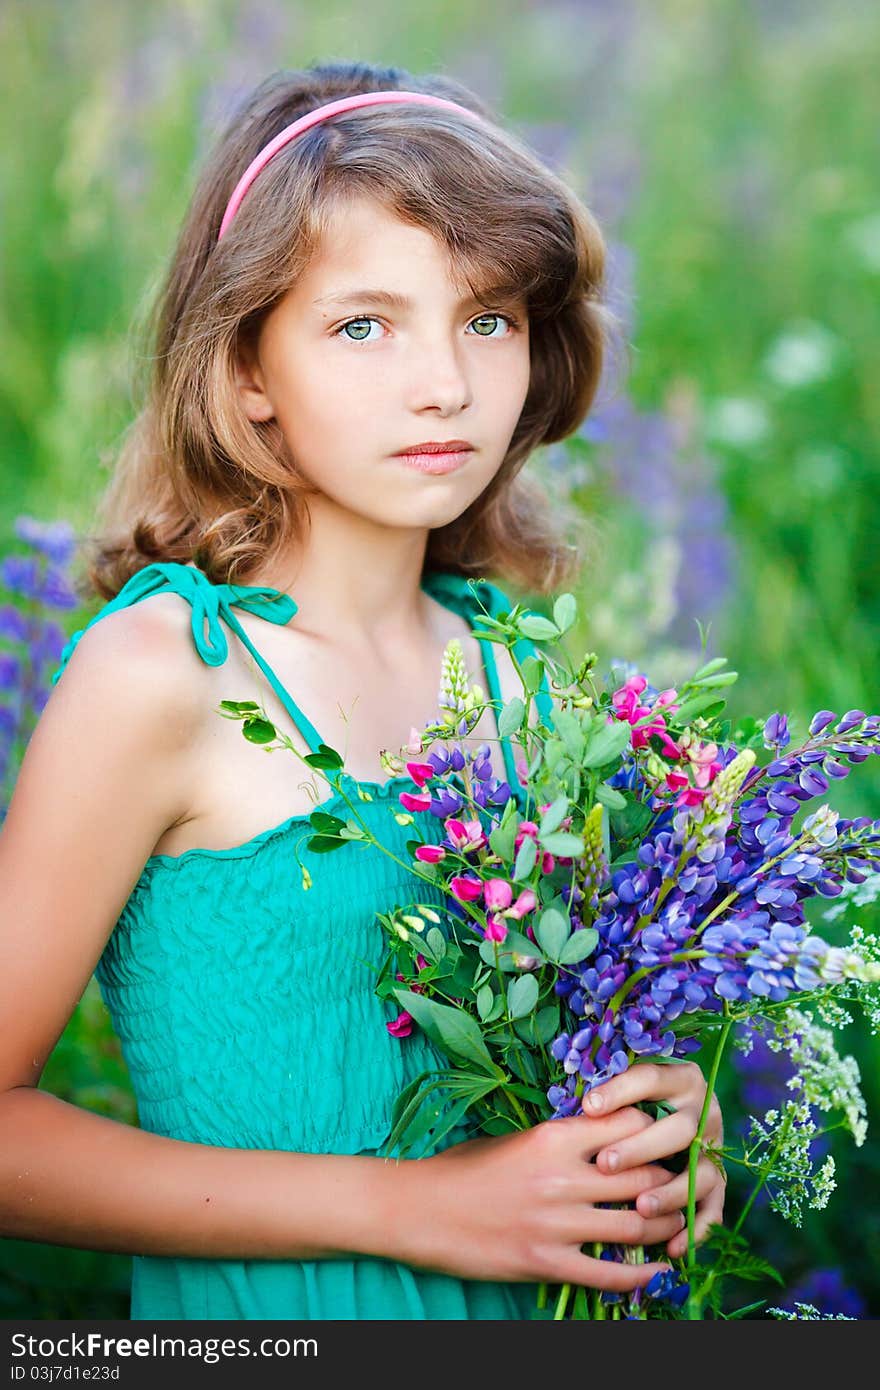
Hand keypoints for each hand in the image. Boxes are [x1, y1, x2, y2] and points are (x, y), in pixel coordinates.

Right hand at [396, 1106, 683, 1290]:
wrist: (419, 1210)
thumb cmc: (462, 1169)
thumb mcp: (513, 1139)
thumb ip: (558, 1140)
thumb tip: (599, 1140)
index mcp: (552, 1136)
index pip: (627, 1124)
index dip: (653, 1131)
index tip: (663, 1140)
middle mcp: (562, 1176)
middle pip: (642, 1175)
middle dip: (670, 1182)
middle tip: (683, 1186)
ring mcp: (556, 1222)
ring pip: (636, 1225)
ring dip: (665, 1227)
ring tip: (678, 1226)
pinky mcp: (546, 1262)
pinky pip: (609, 1273)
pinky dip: (642, 1274)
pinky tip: (659, 1270)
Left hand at [581, 1060, 725, 1256]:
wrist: (667, 1129)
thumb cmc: (629, 1110)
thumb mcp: (624, 1095)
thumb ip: (611, 1099)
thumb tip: (582, 1109)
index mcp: (680, 1079)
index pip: (651, 1078)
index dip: (620, 1091)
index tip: (588, 1107)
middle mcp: (705, 1112)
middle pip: (680, 1128)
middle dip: (641, 1147)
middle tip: (606, 1164)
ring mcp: (714, 1150)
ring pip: (702, 1172)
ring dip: (671, 1192)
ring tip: (641, 1207)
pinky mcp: (719, 1184)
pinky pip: (713, 1209)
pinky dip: (695, 1230)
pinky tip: (672, 1247)